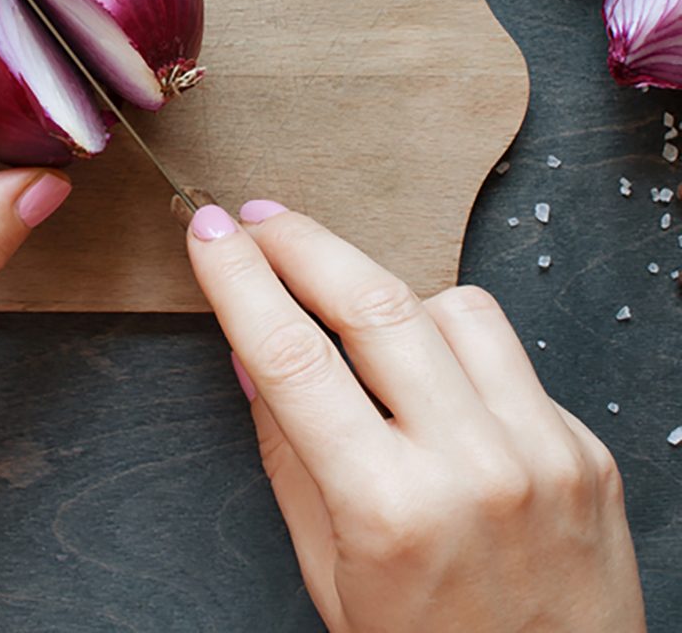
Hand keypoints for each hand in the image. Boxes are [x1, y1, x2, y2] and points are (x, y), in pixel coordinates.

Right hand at [186, 201, 644, 632]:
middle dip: (301, 242)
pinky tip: (431, 375)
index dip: (239, 280)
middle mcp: (474, 469)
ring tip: (352, 316)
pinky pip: (505, 351)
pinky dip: (453, 342)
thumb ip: (287, 454)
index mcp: (389, 511)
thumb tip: (250, 354)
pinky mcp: (585, 446)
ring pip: (450, 305)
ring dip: (386, 293)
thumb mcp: (329, 574)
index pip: (292, 358)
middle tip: (258, 219)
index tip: (208, 233)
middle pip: (373, 303)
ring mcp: (542, 451)